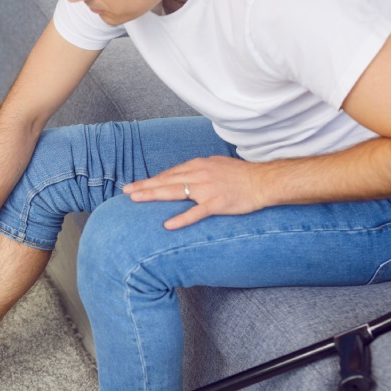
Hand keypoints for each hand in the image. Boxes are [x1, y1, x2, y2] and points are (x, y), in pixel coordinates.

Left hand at [123, 156, 266, 228]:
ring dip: (153, 195)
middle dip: (144, 186)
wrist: (264, 181)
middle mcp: (199, 174)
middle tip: (126, 192)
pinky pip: (196, 212)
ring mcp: (207, 189)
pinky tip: (168, 225)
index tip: (136, 185)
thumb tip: (183, 177)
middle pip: (166, 180)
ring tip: (136, 200)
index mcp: (198, 165)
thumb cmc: (241, 176)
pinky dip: (181, 218)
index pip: (169, 173)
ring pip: (175, 192)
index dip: (152, 180)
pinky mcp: (217, 203)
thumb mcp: (216, 165)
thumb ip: (198, 171)